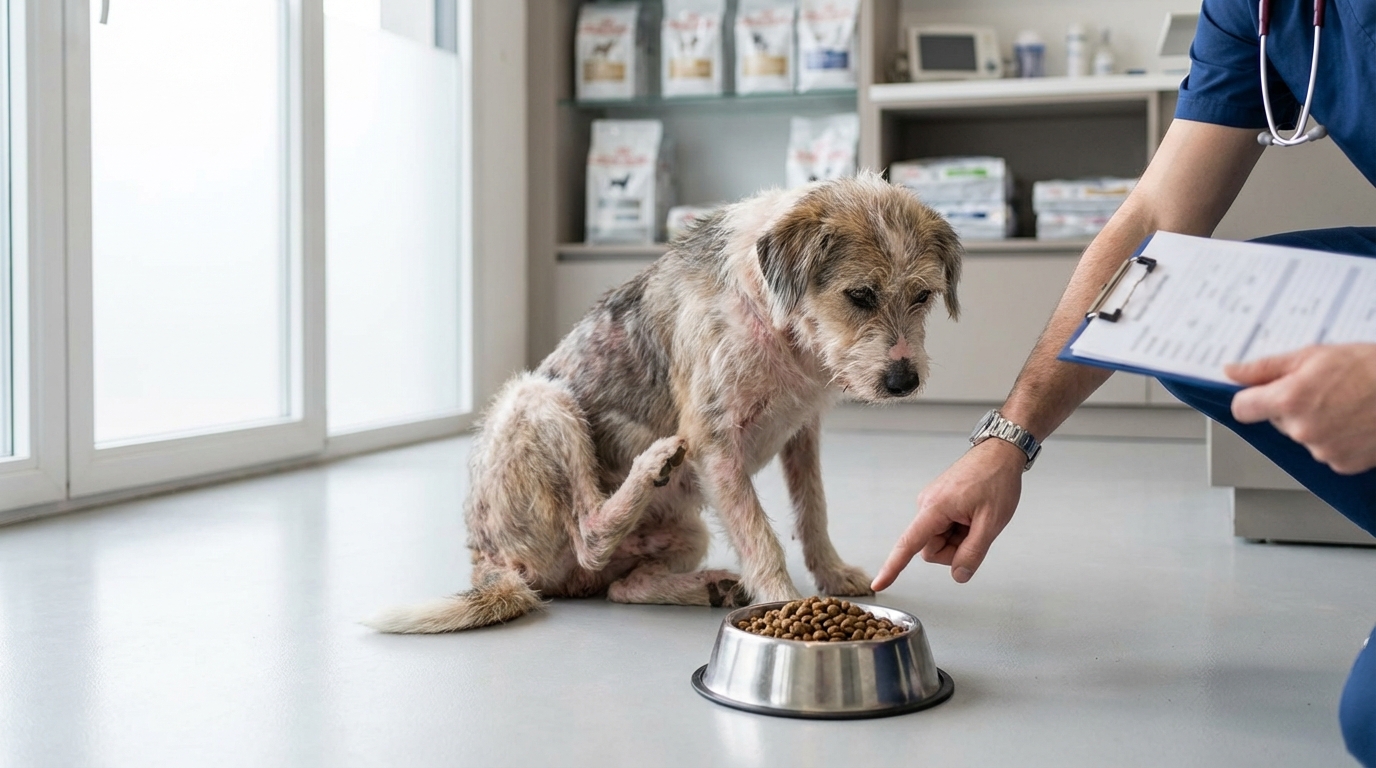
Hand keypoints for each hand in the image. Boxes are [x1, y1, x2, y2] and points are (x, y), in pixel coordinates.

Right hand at [871, 439, 1024, 589]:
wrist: (1000, 453)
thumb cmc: (996, 480)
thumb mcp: (991, 522)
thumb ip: (973, 552)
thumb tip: (959, 576)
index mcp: (935, 508)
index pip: (909, 544)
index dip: (893, 567)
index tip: (879, 583)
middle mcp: (927, 505)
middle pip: (930, 548)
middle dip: (954, 550)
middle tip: (977, 532)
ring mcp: (932, 503)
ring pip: (938, 540)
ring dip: (959, 539)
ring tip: (977, 519)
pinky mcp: (938, 503)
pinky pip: (943, 528)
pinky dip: (959, 530)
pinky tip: (972, 515)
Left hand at [1227, 344, 1375, 474]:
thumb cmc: (1370, 368)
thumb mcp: (1313, 355)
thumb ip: (1266, 368)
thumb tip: (1232, 372)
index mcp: (1288, 400)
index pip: (1242, 409)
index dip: (1251, 399)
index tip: (1262, 394)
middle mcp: (1302, 430)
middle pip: (1277, 422)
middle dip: (1292, 407)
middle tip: (1323, 390)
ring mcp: (1323, 451)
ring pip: (1304, 437)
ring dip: (1317, 424)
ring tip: (1346, 404)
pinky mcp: (1343, 465)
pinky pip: (1327, 452)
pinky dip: (1337, 439)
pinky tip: (1356, 422)